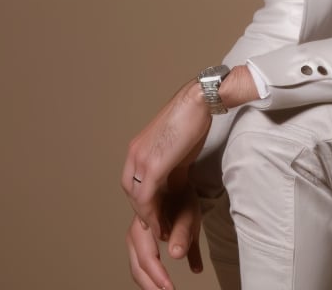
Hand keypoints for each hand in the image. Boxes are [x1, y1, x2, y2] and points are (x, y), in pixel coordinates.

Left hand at [122, 80, 211, 239]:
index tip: (155, 216)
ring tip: (161, 231)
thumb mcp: (178, 148)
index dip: (142, 202)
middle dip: (144, 213)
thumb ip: (172, 167)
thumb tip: (174, 185)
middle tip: (158, 227)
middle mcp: (135, 154)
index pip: (133, 182)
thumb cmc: (193, 118)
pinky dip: (152, 215)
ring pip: (137, 199)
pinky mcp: (153, 165)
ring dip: (148, 218)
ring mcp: (141, 159)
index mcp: (139, 148)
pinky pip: (146, 198)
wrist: (199, 100)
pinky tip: (162, 225)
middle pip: (131, 193)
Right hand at [126, 171, 202, 289]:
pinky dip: (149, 276)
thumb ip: (182, 234)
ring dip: (148, 282)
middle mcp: (137, 231)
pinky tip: (159, 285)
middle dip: (150, 284)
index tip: (170, 289)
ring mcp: (137, 236)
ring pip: (137, 266)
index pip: (148, 257)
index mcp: (145, 223)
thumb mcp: (188, 213)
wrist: (177, 182)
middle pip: (138, 265)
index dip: (158, 276)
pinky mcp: (142, 241)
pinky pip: (142, 262)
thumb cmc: (183, 196)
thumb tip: (176, 255)